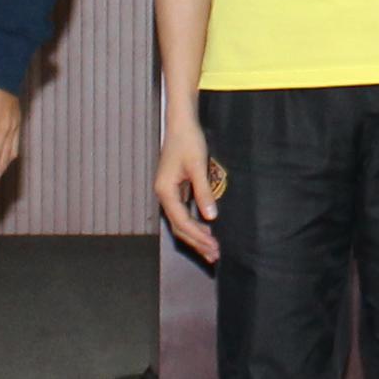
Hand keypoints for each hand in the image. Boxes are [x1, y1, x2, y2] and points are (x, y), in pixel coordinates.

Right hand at [151, 115, 223, 262]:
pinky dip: (194, 224)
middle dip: (196, 242)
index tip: (213, 246)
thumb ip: (203, 192)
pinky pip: (183, 213)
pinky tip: (205, 230)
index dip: (198, 236)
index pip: (182, 221)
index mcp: (165, 191)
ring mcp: (168, 193)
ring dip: (195, 235)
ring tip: (211, 249)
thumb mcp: (198, 166)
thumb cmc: (188, 141)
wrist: (181, 123)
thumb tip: (210, 216)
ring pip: (180, 221)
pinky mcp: (175, 189)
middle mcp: (163, 195)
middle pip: (179, 226)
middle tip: (214, 255)